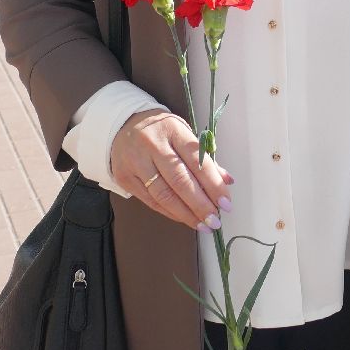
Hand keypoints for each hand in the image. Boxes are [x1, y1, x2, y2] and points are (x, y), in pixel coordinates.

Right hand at [110, 110, 232, 230]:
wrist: (123, 125)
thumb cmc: (161, 131)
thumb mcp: (184, 134)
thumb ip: (204, 158)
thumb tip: (227, 181)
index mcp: (173, 130)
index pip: (197, 161)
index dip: (213, 184)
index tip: (226, 202)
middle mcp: (152, 145)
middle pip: (179, 180)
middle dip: (200, 205)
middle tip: (214, 221)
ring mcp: (136, 162)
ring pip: (163, 195)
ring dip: (186, 214)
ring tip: (202, 225)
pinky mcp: (125, 178)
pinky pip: (151, 201)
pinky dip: (170, 212)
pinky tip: (184, 218)